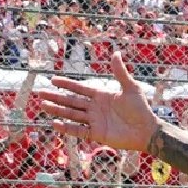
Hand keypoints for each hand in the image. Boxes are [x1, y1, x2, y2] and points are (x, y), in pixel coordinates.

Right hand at [36, 52, 160, 151]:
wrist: (147, 131)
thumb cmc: (141, 109)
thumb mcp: (131, 88)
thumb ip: (121, 72)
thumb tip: (116, 53)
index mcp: (101, 96)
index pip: (80, 89)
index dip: (67, 84)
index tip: (53, 79)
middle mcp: (95, 108)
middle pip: (72, 101)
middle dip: (56, 97)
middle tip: (40, 93)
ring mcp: (95, 121)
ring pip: (72, 115)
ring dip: (58, 110)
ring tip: (43, 105)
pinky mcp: (97, 134)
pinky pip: (79, 131)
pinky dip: (67, 128)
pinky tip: (55, 123)